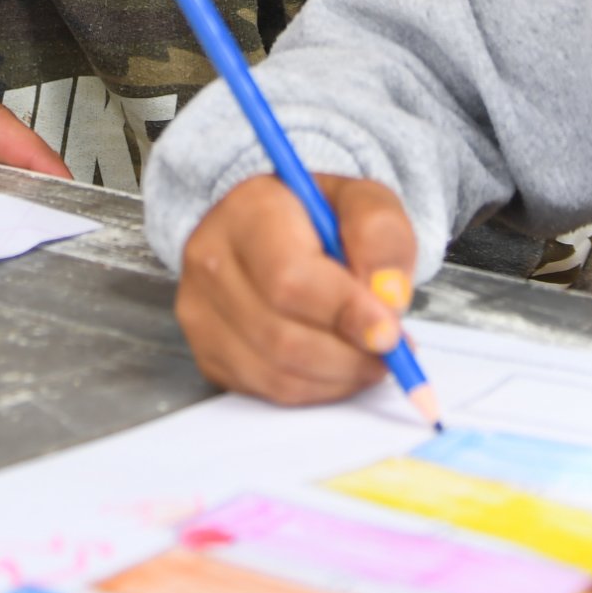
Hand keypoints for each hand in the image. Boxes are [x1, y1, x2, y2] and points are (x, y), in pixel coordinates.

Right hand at [174, 174, 420, 403]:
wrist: (277, 229)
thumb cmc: (321, 217)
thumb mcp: (365, 202)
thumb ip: (382, 237)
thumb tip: (386, 297)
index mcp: (248, 212)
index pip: (288, 278)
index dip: (343, 313)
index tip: (389, 333)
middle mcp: (211, 261)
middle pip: (282, 335)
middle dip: (349, 355)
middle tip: (392, 351)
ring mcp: (200, 311)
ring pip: (277, 371)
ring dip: (339, 377)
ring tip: (370, 356)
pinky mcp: (206, 351)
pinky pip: (268, 390)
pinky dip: (317, 389)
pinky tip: (338, 365)